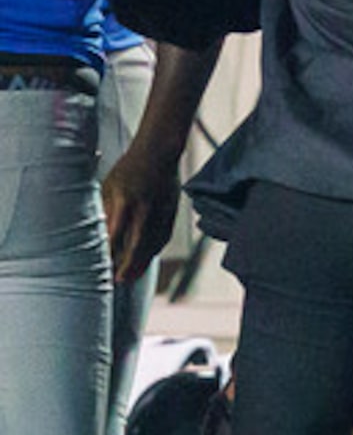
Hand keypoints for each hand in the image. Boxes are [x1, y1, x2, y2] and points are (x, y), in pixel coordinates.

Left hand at [99, 143, 180, 285]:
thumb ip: (105, 209)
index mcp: (126, 202)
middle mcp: (145, 210)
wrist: (159, 153)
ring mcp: (162, 212)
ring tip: (130, 277)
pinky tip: (146, 259)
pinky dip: (154, 250)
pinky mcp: (172, 212)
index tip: (101, 266)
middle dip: (127, 265)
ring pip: (152, 244)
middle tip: (118, 281)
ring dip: (141, 263)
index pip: (116, 234)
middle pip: (137, 245)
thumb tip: (98, 233)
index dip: (109, 253)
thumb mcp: (109, 186)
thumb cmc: (129, 168)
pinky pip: (163, 237)